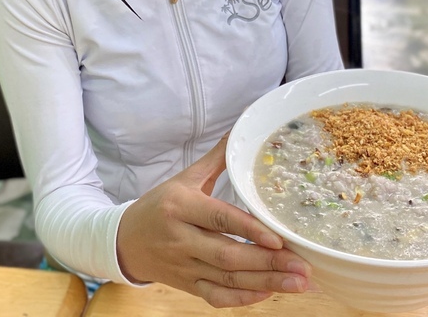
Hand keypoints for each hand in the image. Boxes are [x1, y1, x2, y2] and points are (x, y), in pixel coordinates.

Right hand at [115, 134, 311, 307]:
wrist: (124, 241)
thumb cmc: (159, 205)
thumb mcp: (184, 178)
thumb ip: (216, 158)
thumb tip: (239, 127)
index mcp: (180, 207)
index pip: (220, 219)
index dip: (250, 230)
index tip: (279, 239)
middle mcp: (181, 239)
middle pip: (228, 255)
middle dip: (268, 263)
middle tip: (302, 267)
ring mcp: (184, 266)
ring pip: (227, 279)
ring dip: (265, 283)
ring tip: (298, 283)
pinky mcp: (187, 285)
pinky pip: (216, 297)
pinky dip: (242, 299)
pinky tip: (268, 294)